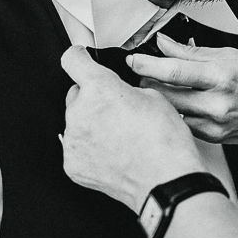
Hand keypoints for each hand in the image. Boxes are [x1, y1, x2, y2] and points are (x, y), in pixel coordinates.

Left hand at [60, 45, 205, 212]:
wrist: (165, 181)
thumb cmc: (164, 143)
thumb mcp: (154, 97)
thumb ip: (126, 88)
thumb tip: (118, 91)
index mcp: (100, 89)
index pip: (72, 60)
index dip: (78, 57)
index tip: (80, 59)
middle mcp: (80, 112)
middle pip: (75, 94)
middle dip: (92, 98)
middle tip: (117, 112)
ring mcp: (73, 140)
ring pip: (76, 122)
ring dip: (91, 124)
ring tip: (119, 137)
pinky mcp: (72, 164)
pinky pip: (76, 147)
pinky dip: (90, 148)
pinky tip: (112, 153)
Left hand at [131, 33, 237, 154]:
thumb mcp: (233, 55)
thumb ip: (194, 52)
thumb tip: (166, 44)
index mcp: (222, 77)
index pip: (173, 70)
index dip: (147, 63)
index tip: (132, 59)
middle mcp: (216, 104)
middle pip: (164, 93)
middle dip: (146, 80)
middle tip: (140, 70)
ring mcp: (213, 124)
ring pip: (169, 110)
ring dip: (158, 97)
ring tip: (156, 85)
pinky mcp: (211, 137)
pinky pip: (182, 122)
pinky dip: (174, 110)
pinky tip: (176, 101)